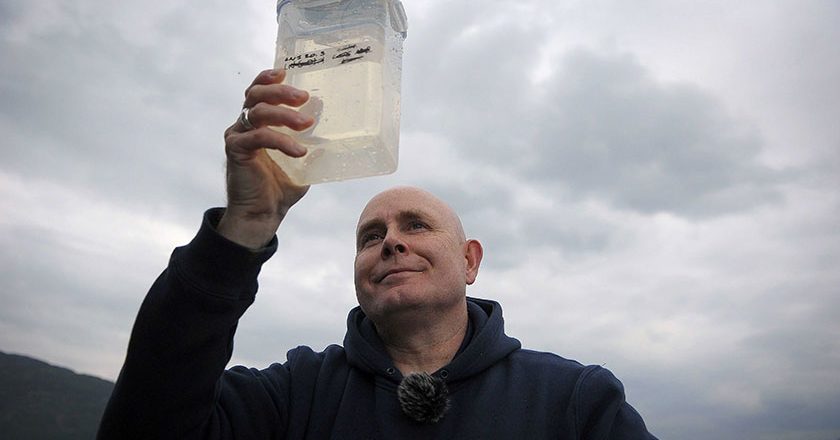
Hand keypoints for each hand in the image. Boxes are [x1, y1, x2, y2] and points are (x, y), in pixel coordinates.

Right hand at [218, 69, 314, 248]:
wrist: (263, 214)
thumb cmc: (281, 186)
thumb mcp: (304, 160)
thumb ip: (313, 142)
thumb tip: (335, 127)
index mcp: (257, 122)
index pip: (258, 90)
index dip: (269, 77)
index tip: (287, 72)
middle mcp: (244, 124)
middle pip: (256, 94)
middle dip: (280, 91)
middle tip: (303, 97)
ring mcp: (238, 135)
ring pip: (257, 111)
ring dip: (284, 114)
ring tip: (306, 123)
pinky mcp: (236, 150)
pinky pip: (259, 137)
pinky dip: (281, 140)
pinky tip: (299, 151)